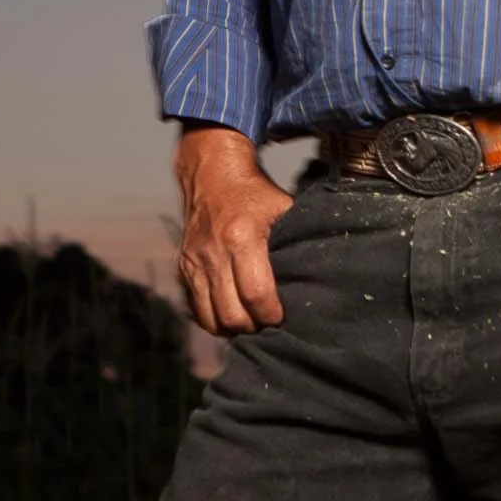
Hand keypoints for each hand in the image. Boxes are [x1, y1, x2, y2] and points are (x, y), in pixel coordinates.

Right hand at [174, 125, 296, 333]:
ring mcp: (194, 261)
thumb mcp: (283, 208)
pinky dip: (212, 318)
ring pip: (209, 318)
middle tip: (267, 323)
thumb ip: (296, 240)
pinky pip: (195, 308)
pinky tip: (229, 313)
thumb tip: (318, 272)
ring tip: (249, 321)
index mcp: (241, 238)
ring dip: (232, 327)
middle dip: (252, 327)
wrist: (212, 173)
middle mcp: (213, 252)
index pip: (256, 294)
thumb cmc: (254, 192)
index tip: (281, 317)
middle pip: (231, 314)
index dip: (271, 314)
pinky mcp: (183, 266)